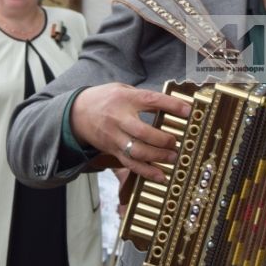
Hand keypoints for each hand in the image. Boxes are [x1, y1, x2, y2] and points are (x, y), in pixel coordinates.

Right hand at [70, 83, 191, 182]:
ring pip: (138, 151)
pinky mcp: (113, 150)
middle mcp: (120, 119)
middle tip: (176, 141)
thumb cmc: (105, 99)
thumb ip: (144, 97)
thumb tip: (172, 105)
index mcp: (126, 99)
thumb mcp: (123, 90)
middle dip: (164, 139)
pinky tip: (160, 175)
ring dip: (158, 156)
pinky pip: (131, 164)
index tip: (188, 111)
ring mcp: (115, 137)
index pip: (152, 100)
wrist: (77, 113)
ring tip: (173, 157)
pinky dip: (147, 172)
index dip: (172, 106)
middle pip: (144, 132)